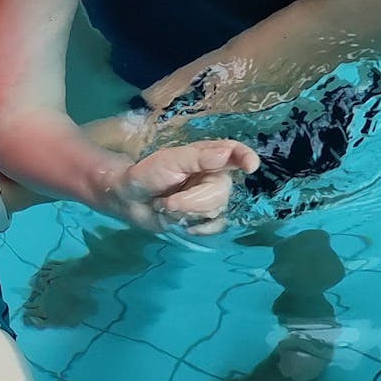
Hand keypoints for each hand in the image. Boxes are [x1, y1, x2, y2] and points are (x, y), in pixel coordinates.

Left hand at [117, 139, 259, 233]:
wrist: (130, 199)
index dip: (245, 157)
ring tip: (166, 205)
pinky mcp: (206, 218)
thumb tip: (226, 154)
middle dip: (192, 200)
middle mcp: (214, 175)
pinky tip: (183, 224)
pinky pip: (215, 225)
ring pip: (216, 209)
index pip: (234, 152)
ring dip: (187, 211)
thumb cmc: (147, 174)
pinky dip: (198, 227)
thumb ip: (198, 158)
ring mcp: (211, 198)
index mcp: (207, 156)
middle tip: (168, 201)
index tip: (250, 166)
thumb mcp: (168, 161)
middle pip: (221, 190)